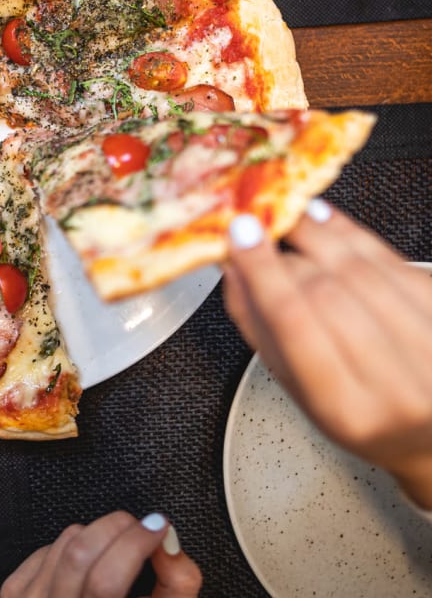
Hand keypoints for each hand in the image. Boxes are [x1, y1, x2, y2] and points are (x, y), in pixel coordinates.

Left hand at [0, 511, 201, 597]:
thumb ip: (176, 586)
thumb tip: (167, 543)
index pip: (105, 581)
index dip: (136, 543)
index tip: (158, 528)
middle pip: (80, 552)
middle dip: (118, 527)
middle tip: (141, 528)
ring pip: (65, 542)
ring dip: (98, 534)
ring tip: (116, 550)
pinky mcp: (14, 591)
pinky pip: (46, 548)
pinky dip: (72, 546)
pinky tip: (86, 567)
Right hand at [225, 200, 431, 509]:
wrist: (425, 427)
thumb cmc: (358, 412)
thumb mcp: (296, 388)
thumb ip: (259, 327)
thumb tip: (232, 268)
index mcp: (346, 408)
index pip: (294, 323)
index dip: (263, 270)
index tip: (241, 234)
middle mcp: (396, 383)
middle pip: (328, 293)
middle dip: (286, 252)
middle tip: (261, 228)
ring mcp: (428, 351)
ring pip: (364, 271)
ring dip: (319, 234)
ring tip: (292, 217)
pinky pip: (394, 261)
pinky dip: (354, 234)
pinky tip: (330, 224)